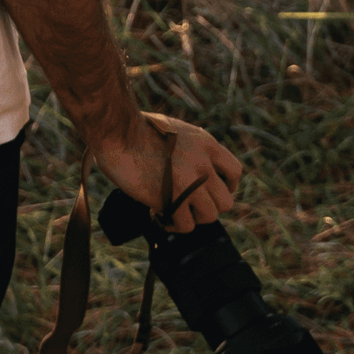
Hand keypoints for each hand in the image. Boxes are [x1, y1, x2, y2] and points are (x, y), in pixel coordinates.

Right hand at [89, 112, 242, 233]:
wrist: (119, 132)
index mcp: (206, 144)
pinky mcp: (171, 199)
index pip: (235, 172)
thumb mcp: (175, 130)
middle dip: (208, 206)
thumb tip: (191, 167)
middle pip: (226, 201)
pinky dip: (174, 225)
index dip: (226, 186)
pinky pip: (186, 225)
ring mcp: (189, 183)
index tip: (208, 190)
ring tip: (173, 211)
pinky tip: (159, 215)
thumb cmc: (137, 128)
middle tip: (188, 204)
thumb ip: (190, 149)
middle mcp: (203, 164)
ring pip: (209, 216)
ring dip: (191, 217)